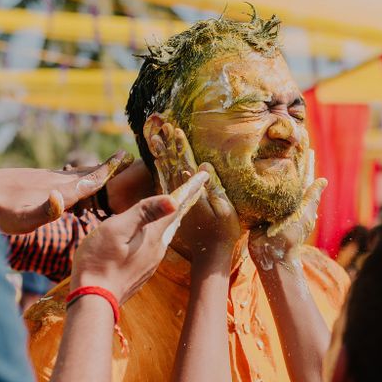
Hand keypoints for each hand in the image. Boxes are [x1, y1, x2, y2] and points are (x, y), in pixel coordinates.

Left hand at [0, 151, 132, 233]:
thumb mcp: (21, 219)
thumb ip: (45, 211)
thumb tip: (64, 199)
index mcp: (56, 190)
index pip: (89, 179)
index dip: (108, 170)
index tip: (125, 156)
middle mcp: (52, 180)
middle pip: (85, 173)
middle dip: (106, 168)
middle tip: (126, 160)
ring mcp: (41, 178)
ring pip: (73, 175)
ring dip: (92, 173)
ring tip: (106, 172)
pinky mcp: (32, 179)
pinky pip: (61, 178)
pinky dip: (75, 178)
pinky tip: (71, 184)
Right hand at [70, 170, 207, 302]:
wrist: (94, 300)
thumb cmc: (99, 261)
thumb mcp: (117, 230)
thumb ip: (143, 213)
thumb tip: (173, 200)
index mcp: (153, 236)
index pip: (175, 207)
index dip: (188, 190)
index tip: (203, 176)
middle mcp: (157, 250)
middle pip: (172, 221)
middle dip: (180, 204)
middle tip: (190, 188)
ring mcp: (150, 263)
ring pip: (162, 235)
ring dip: (167, 219)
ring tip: (172, 206)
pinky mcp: (141, 272)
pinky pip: (153, 246)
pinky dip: (155, 233)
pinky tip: (147, 233)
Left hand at [148, 118, 240, 258]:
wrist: (210, 255)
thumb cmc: (224, 232)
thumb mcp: (224, 211)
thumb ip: (214, 190)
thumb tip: (203, 167)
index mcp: (191, 194)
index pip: (184, 165)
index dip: (179, 148)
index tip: (175, 130)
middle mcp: (180, 196)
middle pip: (172, 166)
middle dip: (169, 146)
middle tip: (163, 126)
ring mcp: (176, 202)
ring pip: (166, 174)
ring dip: (163, 155)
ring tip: (156, 137)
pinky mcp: (175, 207)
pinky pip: (166, 186)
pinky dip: (162, 172)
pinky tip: (158, 161)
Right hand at [248, 150, 325, 271]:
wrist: (272, 253)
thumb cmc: (291, 235)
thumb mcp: (304, 215)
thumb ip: (311, 197)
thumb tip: (323, 180)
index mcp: (300, 200)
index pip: (304, 176)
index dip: (306, 162)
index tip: (307, 146)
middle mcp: (286, 200)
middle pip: (288, 175)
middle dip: (289, 160)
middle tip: (287, 141)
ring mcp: (272, 204)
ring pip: (273, 182)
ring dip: (271, 167)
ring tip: (269, 149)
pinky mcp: (258, 210)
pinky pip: (258, 193)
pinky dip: (257, 181)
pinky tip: (254, 168)